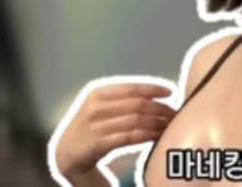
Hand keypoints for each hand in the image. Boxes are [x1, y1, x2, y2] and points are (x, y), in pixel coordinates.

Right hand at [53, 83, 175, 178]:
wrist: (66, 153)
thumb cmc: (92, 126)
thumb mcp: (101, 106)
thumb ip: (124, 98)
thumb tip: (158, 93)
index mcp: (98, 93)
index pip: (132, 88)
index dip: (153, 89)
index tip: (171, 92)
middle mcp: (96, 107)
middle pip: (137, 105)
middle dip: (160, 108)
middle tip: (175, 113)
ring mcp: (96, 126)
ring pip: (136, 121)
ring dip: (157, 123)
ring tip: (169, 126)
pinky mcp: (98, 144)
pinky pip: (130, 137)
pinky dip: (147, 135)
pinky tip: (157, 136)